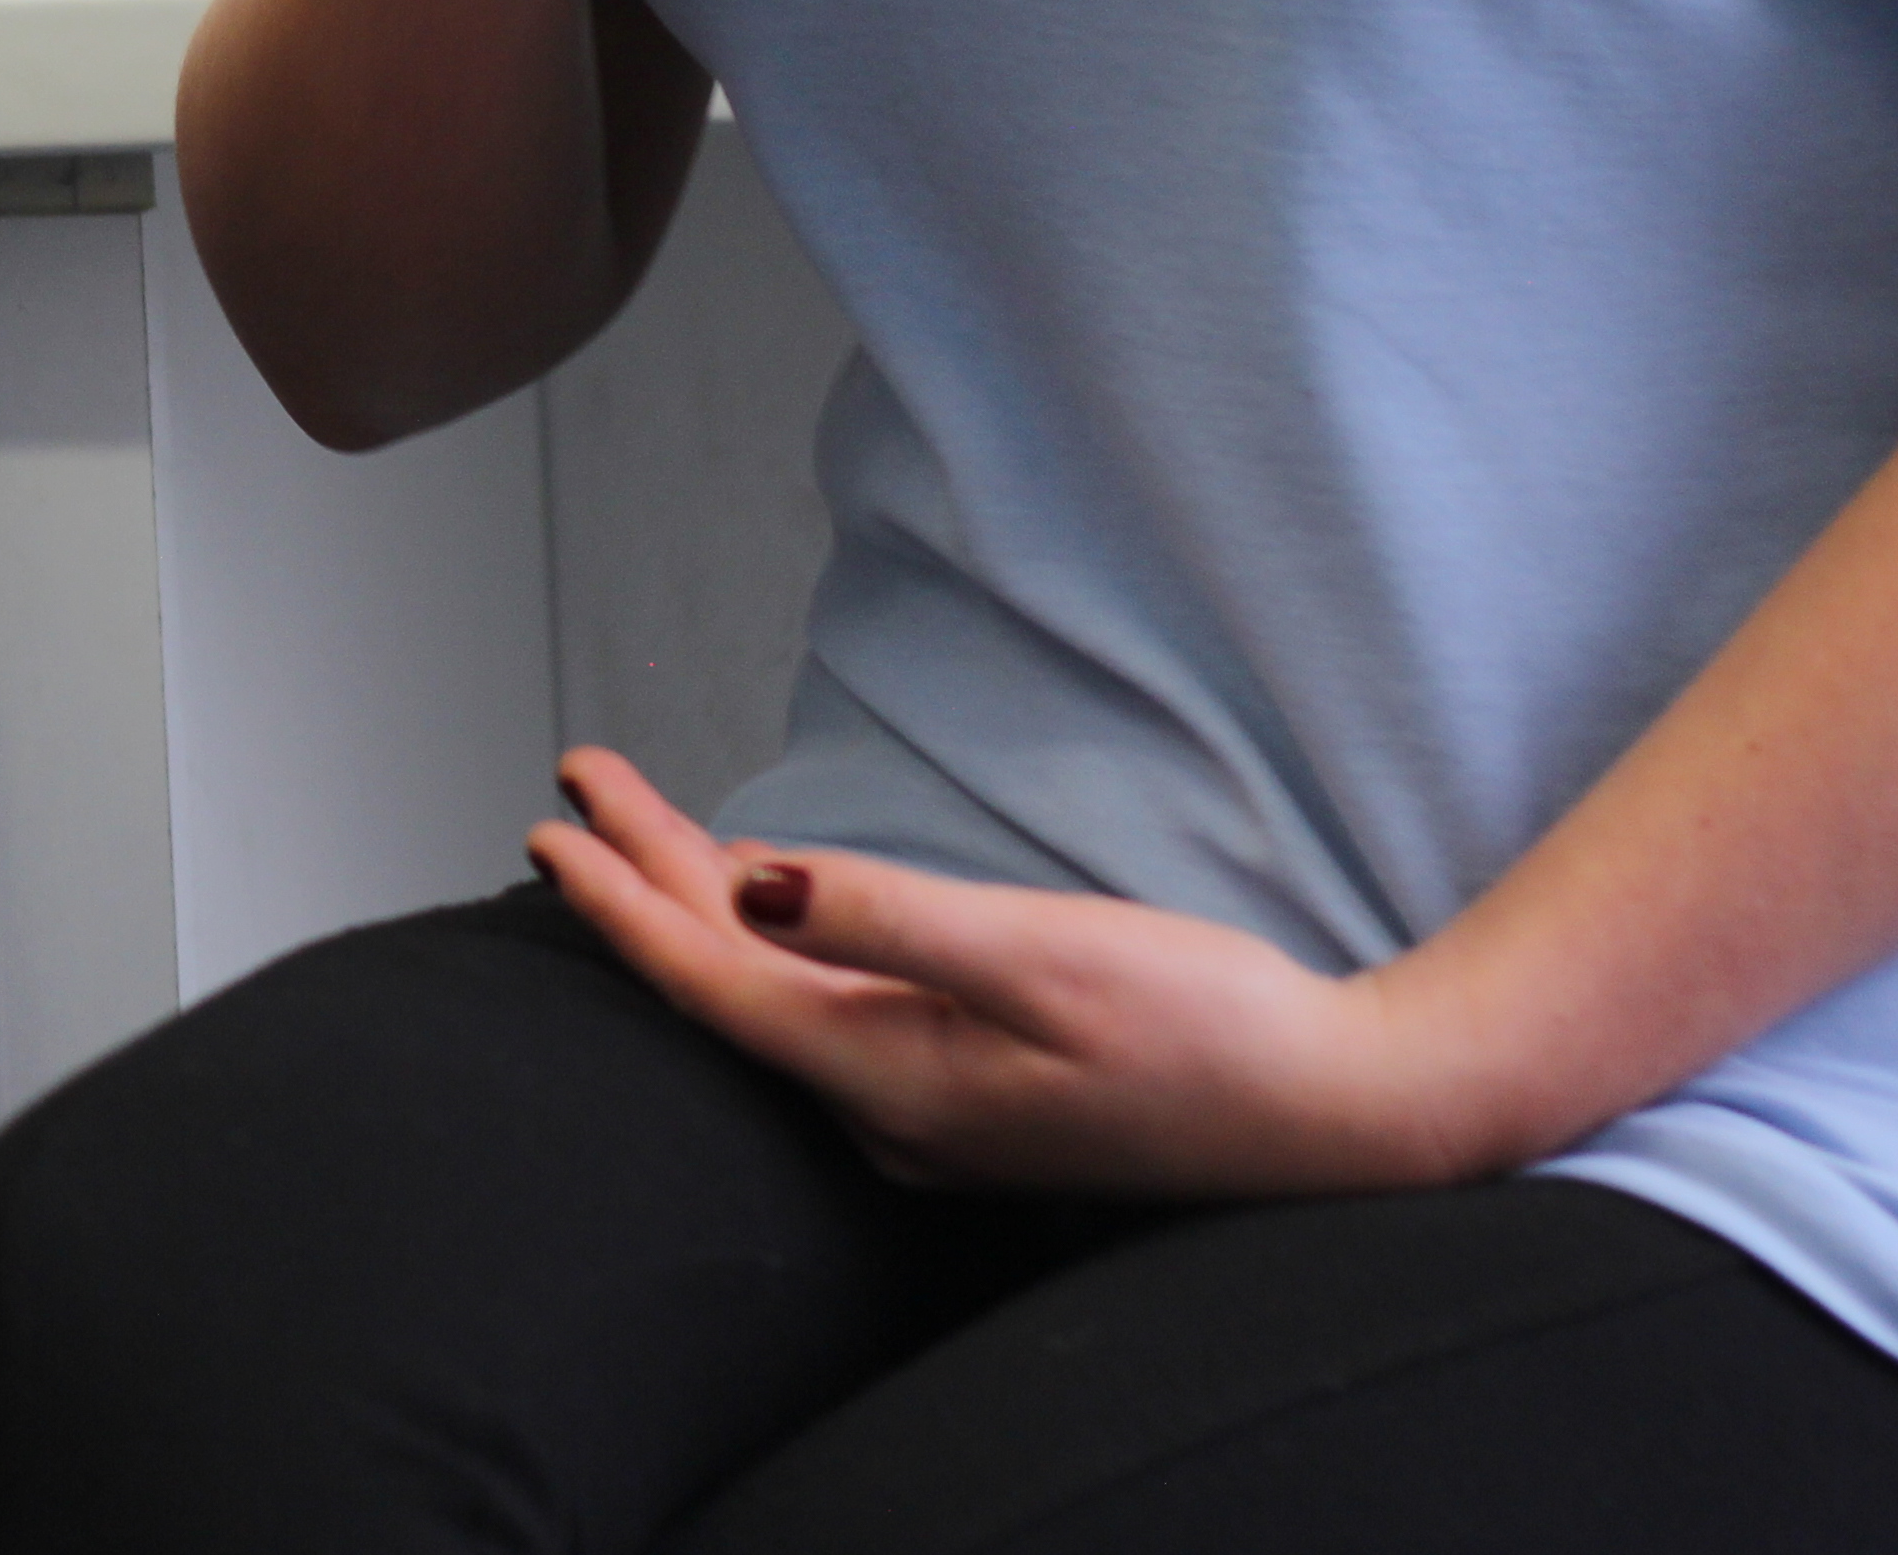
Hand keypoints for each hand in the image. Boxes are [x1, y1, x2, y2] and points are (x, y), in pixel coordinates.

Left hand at [528, 748, 1510, 1197]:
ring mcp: (930, 1111)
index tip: (548, 822)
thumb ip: (892, 922)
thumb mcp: (1048, 960)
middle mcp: (888, 1112)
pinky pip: (831, 1008)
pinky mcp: (973, 1095)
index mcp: (888, 1079)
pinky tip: (760, 900)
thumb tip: (755, 889)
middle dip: (645, 875)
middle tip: (577, 779)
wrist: (1350, 1116)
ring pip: (776, 990)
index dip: (620, 902)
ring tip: (631, 824)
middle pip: (728, 979)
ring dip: (704, 901)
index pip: (709, 982)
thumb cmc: (1215, 1034)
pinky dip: (779, 939)